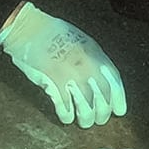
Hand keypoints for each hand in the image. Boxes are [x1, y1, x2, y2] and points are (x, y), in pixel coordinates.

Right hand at [0, 3, 127, 128]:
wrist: (29, 28)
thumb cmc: (54, 34)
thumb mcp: (83, 43)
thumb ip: (95, 61)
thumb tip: (102, 81)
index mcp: (96, 57)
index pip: (115, 84)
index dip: (119, 100)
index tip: (119, 111)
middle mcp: (87, 69)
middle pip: (103, 103)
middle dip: (101, 116)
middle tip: (95, 119)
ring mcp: (71, 78)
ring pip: (86, 112)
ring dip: (84, 120)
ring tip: (81, 121)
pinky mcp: (54, 86)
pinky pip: (65, 110)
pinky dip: (66, 117)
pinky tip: (65, 116)